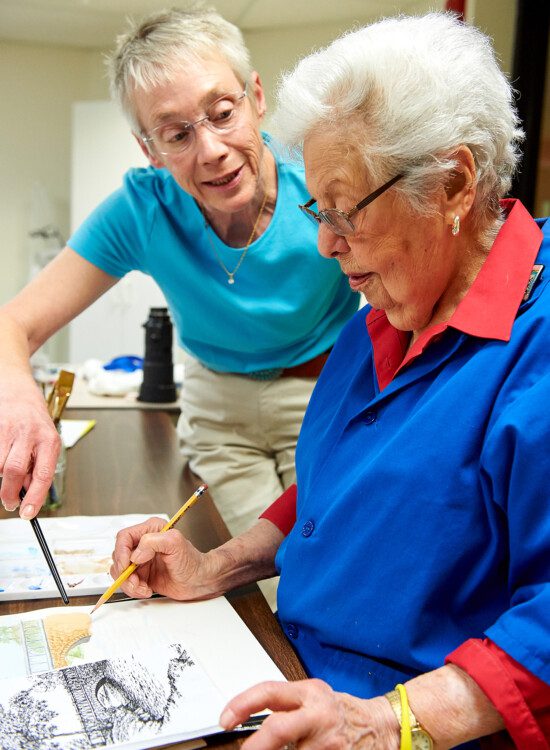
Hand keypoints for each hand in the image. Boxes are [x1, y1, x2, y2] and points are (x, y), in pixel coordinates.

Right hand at [0, 378, 59, 518]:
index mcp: (49, 438)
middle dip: (10, 494)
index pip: (44, 474)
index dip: (35, 497)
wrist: (13, 383)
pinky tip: (1, 457)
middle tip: (10, 502)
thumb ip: (39, 463)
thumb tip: (31, 490)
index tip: (28, 513)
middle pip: (15, 472)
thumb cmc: (31, 412)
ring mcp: (8, 428)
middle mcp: (29, 432)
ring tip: (6, 470)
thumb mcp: (45, 437)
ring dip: (1, 475)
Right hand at [110, 517, 219, 600]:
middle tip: (135, 582)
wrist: (199, 580)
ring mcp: (141, 560)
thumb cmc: (192, 561)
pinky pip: (126, 582)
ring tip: (143, 588)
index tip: (127, 566)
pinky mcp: (141, 574)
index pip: (124, 537)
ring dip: (128, 583)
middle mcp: (144, 544)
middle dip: (124, 571)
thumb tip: (135, 555)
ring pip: (119, 571)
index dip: (122, 552)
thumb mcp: (175, 544)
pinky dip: (133, 589)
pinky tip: (146, 590)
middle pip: (119, 555)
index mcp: (151, 530)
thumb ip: (153, 542)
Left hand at [220, 679, 399, 748]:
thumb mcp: (311, 697)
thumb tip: (247, 722)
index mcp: (308, 693)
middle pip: (277, 729)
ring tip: (290, 748)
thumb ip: (285, 705)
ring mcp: (327, 741)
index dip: (241, 704)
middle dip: (256, 746)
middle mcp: (318, 715)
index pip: (268, 692)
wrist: (378, 727)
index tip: (225, 720)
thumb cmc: (340, 712)